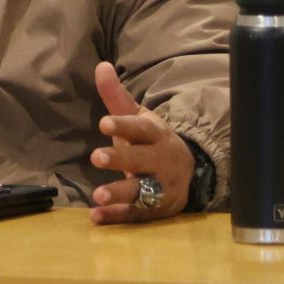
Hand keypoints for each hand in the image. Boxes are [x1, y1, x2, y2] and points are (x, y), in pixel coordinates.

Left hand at [86, 62, 192, 224]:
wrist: (187, 173)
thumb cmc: (152, 141)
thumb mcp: (138, 118)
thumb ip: (117, 97)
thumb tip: (100, 66)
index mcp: (156, 135)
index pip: (141, 129)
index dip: (124, 126)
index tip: (103, 122)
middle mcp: (161, 161)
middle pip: (142, 160)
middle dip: (121, 159)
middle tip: (96, 157)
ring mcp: (160, 188)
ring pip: (142, 192)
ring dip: (120, 194)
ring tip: (97, 196)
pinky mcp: (155, 210)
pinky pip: (136, 215)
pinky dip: (117, 217)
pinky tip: (96, 217)